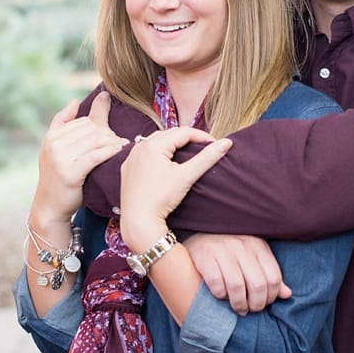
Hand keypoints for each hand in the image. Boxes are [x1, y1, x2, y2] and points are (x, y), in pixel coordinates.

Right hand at [31, 92, 127, 221]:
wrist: (50, 206)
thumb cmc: (58, 178)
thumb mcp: (54, 149)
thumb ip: (63, 124)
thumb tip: (75, 100)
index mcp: (52, 136)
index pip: (83, 121)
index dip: (100, 125)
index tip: (112, 133)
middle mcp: (54, 144)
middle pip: (90, 129)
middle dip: (107, 133)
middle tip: (120, 141)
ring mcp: (60, 158)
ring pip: (94, 140)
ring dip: (112, 142)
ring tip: (123, 146)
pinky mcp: (70, 172)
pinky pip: (95, 155)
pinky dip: (109, 151)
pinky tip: (118, 151)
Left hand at [118, 126, 231, 250]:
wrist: (138, 220)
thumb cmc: (161, 198)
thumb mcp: (186, 176)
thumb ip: (207, 158)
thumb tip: (226, 143)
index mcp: (153, 145)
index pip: (183, 132)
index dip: (201, 136)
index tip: (215, 144)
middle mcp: (139, 147)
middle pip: (168, 135)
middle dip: (187, 138)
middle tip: (203, 147)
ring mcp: (131, 157)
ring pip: (155, 143)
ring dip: (171, 144)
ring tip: (187, 152)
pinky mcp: (127, 169)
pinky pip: (144, 154)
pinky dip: (156, 153)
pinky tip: (164, 161)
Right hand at [183, 233, 289, 314]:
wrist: (198, 232)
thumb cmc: (229, 249)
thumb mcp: (252, 257)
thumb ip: (268, 274)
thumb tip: (287, 294)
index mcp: (258, 245)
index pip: (273, 278)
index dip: (270, 297)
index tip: (262, 304)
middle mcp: (242, 245)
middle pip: (257, 285)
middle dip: (255, 304)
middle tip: (249, 310)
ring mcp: (221, 249)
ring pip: (237, 286)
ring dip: (238, 303)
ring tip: (237, 308)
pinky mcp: (203, 255)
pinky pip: (216, 282)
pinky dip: (220, 294)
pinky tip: (220, 295)